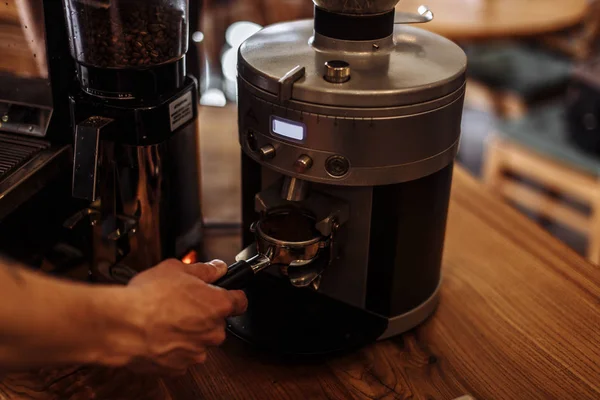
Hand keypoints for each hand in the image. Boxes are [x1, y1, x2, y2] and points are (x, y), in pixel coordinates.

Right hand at [123, 259, 246, 374]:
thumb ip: (203, 269)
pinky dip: (173, 347)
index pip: (240, 301)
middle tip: (181, 304)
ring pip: (199, 340)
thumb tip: (217, 268)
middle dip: (203, 314)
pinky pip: (182, 355)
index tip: (225, 294)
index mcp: (218, 305)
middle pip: (217, 322)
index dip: (232, 295)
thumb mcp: (176, 269)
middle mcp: (213, 331)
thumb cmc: (148, 298)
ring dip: (188, 332)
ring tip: (165, 319)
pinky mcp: (179, 367)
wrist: (123, 325)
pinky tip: (159, 335)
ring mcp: (197, 351)